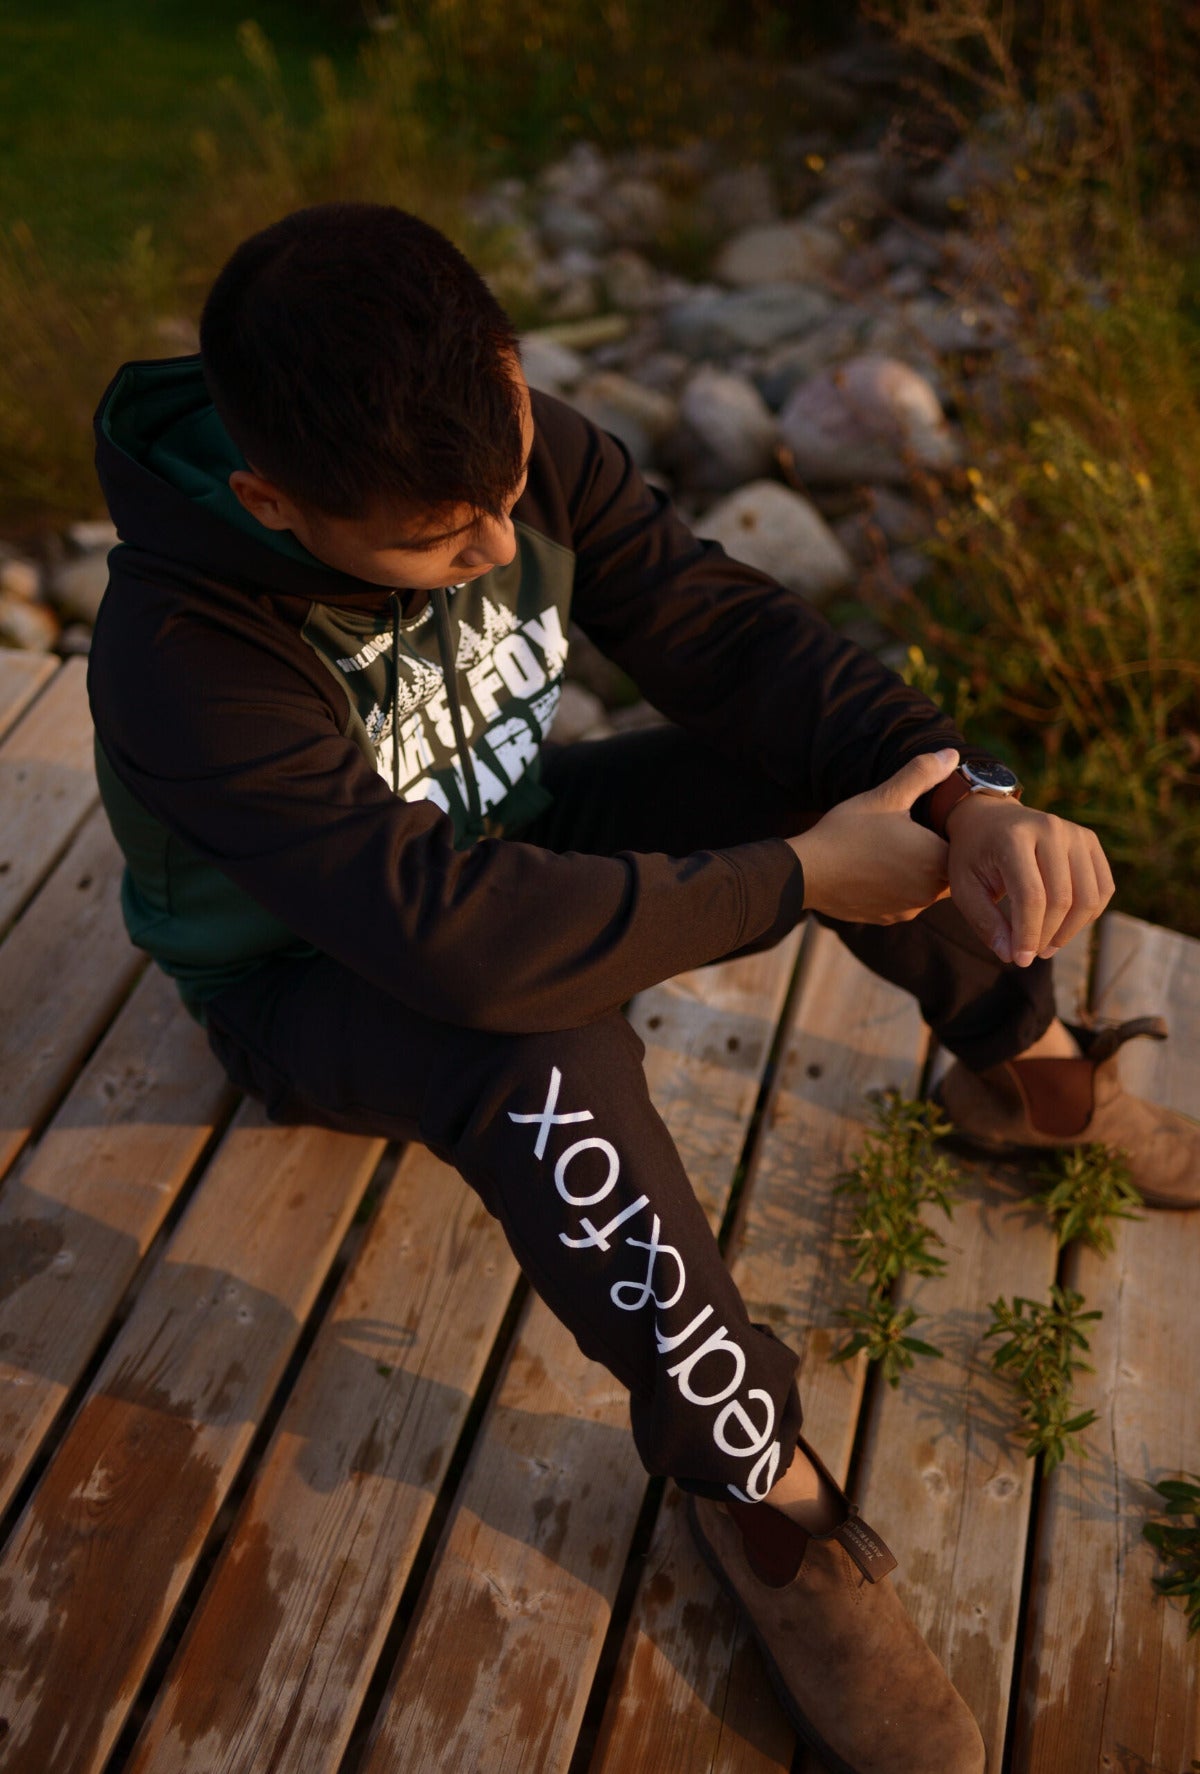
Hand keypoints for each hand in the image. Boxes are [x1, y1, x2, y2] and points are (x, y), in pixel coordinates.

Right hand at [789, 750, 958, 923]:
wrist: (807, 873)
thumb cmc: (848, 832)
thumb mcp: (886, 797)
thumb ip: (922, 775)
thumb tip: (952, 755)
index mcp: (936, 860)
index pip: (965, 849)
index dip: (956, 833)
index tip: (940, 820)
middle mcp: (929, 892)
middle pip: (950, 870)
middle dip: (940, 852)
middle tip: (920, 831)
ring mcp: (909, 908)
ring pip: (929, 888)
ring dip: (921, 871)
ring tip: (899, 849)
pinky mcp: (890, 918)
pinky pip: (907, 901)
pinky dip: (901, 887)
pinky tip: (881, 869)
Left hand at [944, 795, 1115, 964]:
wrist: (989, 818)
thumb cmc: (974, 856)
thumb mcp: (965, 888)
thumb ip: (985, 922)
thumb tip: (1013, 957)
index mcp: (1014, 838)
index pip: (1032, 897)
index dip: (1029, 934)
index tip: (1020, 959)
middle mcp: (1050, 829)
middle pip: (1062, 899)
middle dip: (1047, 935)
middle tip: (1031, 953)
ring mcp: (1075, 833)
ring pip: (1088, 897)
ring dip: (1070, 931)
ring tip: (1046, 944)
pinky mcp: (1090, 841)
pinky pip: (1102, 888)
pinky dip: (1088, 915)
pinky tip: (1064, 925)